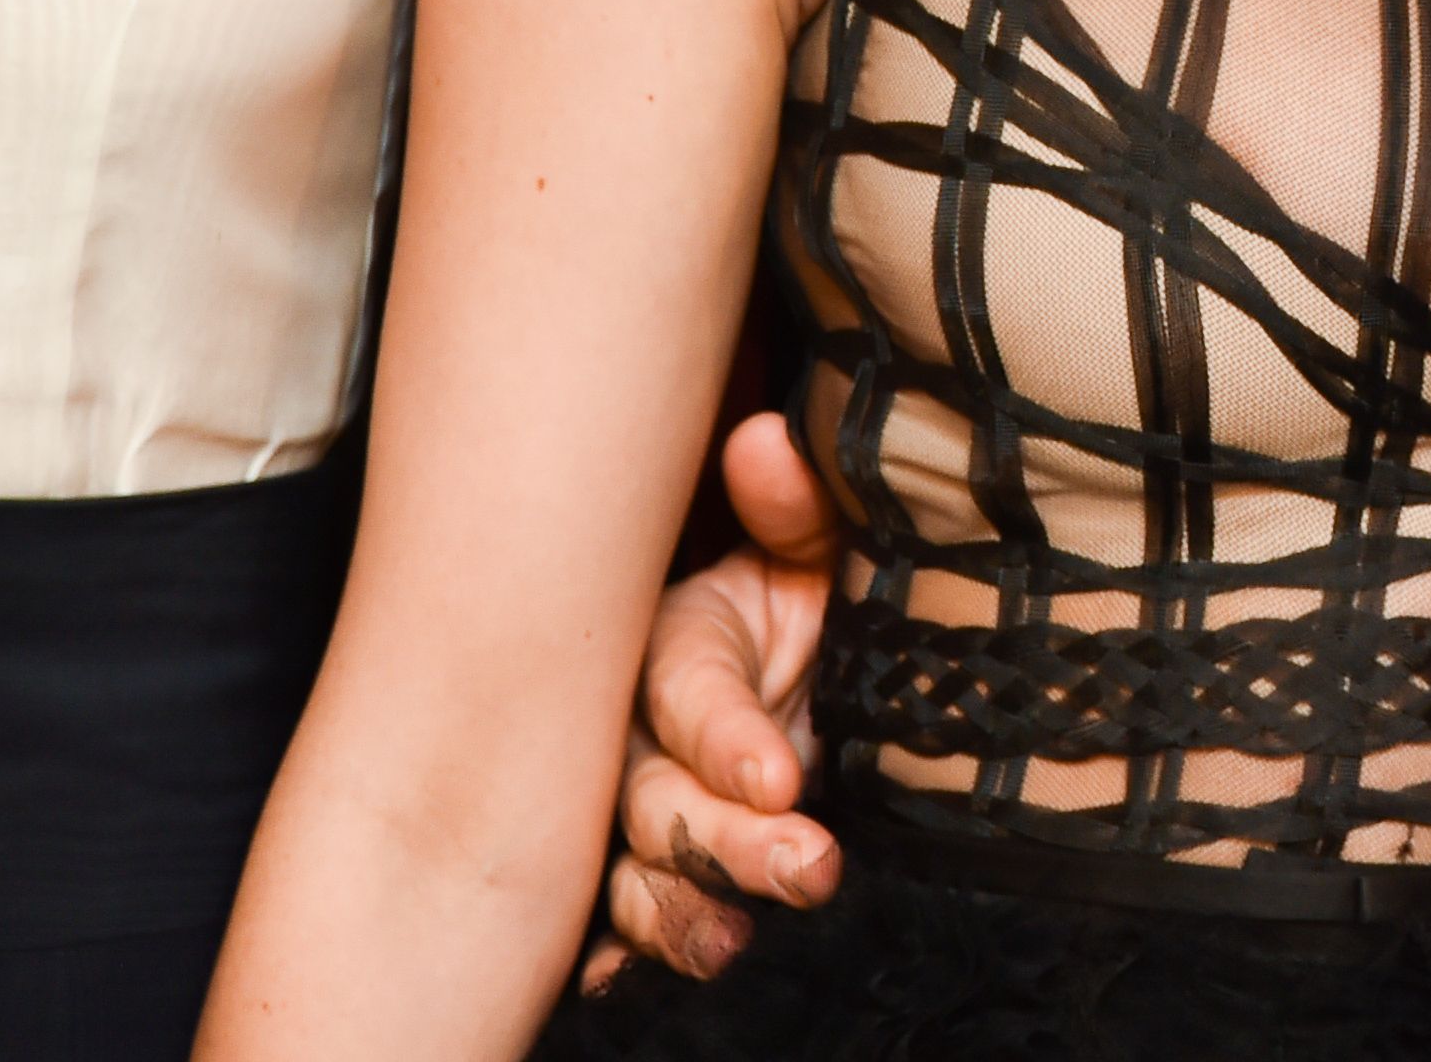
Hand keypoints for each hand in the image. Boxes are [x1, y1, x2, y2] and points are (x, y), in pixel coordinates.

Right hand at [581, 412, 840, 987]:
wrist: (804, 658)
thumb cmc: (795, 593)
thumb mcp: (809, 543)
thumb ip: (795, 506)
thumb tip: (770, 445)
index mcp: (673, 651)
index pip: (687, 696)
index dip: (728, 737)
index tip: (782, 774)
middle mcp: (639, 739)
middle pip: (657, 802)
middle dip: (726, 842)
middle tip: (805, 863)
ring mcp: (640, 811)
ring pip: (638, 871)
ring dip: (680, 913)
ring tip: (729, 942)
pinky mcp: (654, 869)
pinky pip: (621, 925)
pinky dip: (626, 956)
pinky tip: (622, 985)